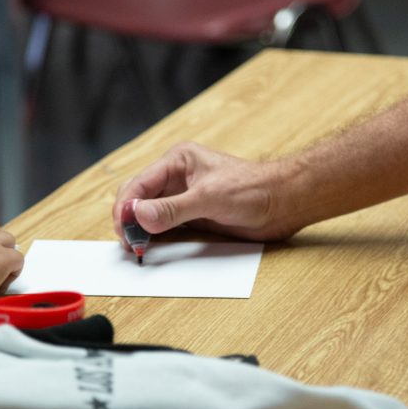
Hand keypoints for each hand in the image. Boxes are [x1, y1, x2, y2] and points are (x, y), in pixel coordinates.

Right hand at [112, 142, 299, 243]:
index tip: (124, 228)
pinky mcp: (192, 215)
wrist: (283, 203)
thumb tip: (139, 216)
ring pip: (148, 214)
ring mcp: (183, 197)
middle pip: (138, 198)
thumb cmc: (254, 189)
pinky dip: (154, 237)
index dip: (127, 206)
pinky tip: (150, 247)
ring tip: (135, 248)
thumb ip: (173, 209)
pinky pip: (164, 226)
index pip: (139, 183)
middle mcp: (176, 177)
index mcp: (177, 161)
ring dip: (140, 230)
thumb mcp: (209, 198)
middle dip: (128, 219)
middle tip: (128, 242)